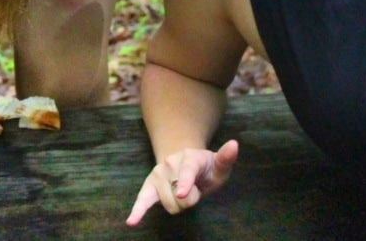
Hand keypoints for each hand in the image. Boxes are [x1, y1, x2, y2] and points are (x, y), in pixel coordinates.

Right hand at [125, 140, 239, 225]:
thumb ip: (225, 159)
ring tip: (182, 192)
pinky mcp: (148, 185)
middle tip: (194, 190)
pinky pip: (142, 199)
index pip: (187, 171)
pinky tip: (131, 221)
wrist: (184, 161)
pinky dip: (137, 211)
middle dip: (190, 201)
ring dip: (178, 205)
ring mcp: (158, 173)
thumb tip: (234, 144)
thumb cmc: (205, 168)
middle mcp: (170, 163)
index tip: (182, 194)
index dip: (185, 184)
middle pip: (180, 198)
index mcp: (190, 157)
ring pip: (167, 204)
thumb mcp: (218, 166)